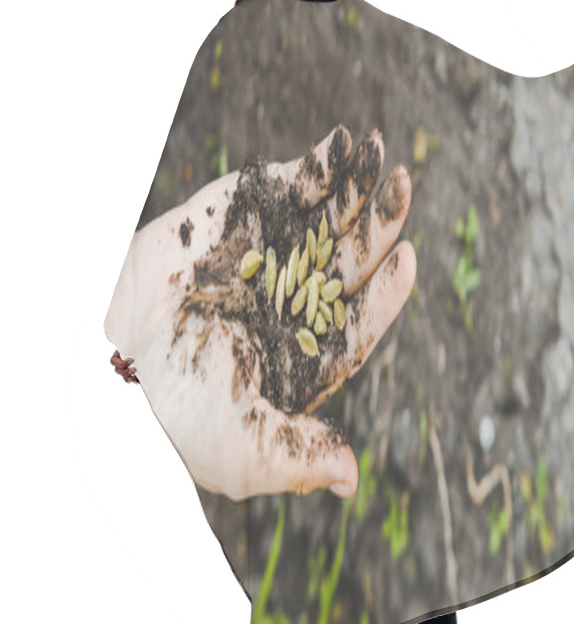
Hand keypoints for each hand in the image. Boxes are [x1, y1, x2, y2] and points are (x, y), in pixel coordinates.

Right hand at [105, 125, 415, 500]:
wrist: (117, 353)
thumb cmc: (178, 407)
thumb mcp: (239, 450)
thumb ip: (298, 458)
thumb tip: (351, 481)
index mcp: (312, 352)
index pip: (363, 322)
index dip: (387, 292)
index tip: (406, 259)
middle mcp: (305, 301)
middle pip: (355, 264)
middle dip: (380, 227)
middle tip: (403, 190)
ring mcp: (281, 254)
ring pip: (333, 221)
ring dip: (360, 189)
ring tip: (383, 153)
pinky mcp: (250, 216)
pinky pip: (292, 188)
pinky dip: (320, 167)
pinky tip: (346, 143)